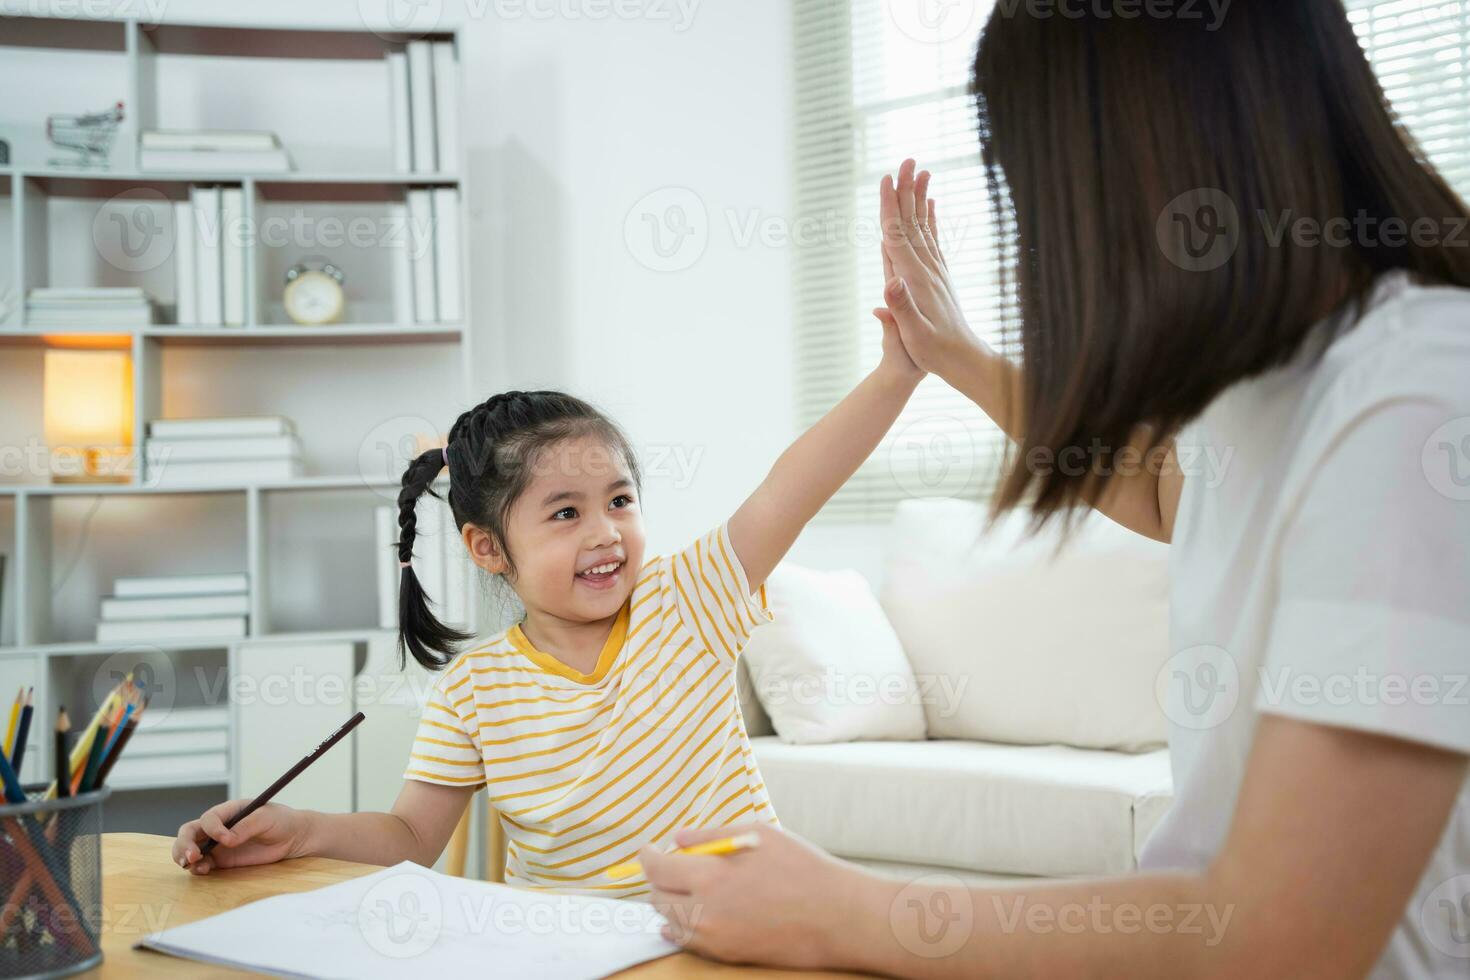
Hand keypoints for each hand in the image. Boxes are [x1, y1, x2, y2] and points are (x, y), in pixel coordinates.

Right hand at [172, 800, 307, 874]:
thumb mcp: (266, 818)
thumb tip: (226, 841)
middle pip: (190, 832)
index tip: (226, 839)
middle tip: (192, 856)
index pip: (209, 818)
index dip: (213, 829)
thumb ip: (246, 827)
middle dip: (185, 843)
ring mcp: (218, 844)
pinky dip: (197, 867)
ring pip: (190, 848)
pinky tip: (202, 870)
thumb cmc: (282, 821)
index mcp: (228, 811)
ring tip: (192, 864)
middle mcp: (219, 826)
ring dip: (184, 855)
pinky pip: (202, 863)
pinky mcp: (222, 860)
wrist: (293, 839)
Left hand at [642, 822, 867, 969]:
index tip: (647, 849)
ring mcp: (715, 939)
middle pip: (657, 897)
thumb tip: (677, 839)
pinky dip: (682, 927)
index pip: (656, 869)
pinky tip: (689, 916)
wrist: (835, 916)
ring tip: (685, 886)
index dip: (646, 856)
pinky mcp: (727, 955)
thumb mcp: (757, 834)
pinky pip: (689, 942)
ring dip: (670, 902)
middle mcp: (705, 912)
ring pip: (670, 922)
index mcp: (710, 876)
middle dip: (658, 879)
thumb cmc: (801, 867)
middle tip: (669, 865)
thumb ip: (710, 835)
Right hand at [874, 158, 988, 375]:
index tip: (886, 179)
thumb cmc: (935, 352)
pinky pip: (933, 240)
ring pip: (924, 226)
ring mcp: (936, 272)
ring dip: (920, 198)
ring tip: (920, 171)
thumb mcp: (914, 335)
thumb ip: (901, 309)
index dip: (890, 206)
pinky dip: (930, 219)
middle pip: (913, 222)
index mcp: (916, 279)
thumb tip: (891, 282)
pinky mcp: (940, 277)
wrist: (965, 360)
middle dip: (907, 190)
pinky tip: (931, 205)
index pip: (898, 234)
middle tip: (906, 159)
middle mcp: (928, 269)